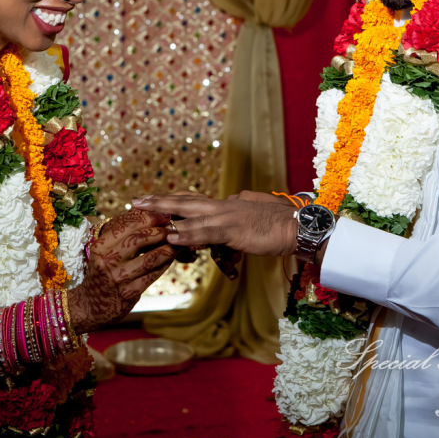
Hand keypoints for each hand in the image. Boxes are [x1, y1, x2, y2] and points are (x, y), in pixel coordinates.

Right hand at [68, 208, 174, 331]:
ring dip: (167, 249)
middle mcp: (107, 261)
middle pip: (139, 240)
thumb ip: (122, 232)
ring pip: (150, 259)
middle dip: (160, 231)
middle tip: (173, 228)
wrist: (90, 306)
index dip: (149, 218)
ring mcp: (118, 279)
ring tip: (177, 243)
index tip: (164, 214)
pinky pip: (152, 276)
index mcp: (100, 246)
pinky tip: (171, 258)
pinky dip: (165, 264)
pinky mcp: (128, 294)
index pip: (127, 226)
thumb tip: (146, 210)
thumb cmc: (102, 271)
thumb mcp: (104, 250)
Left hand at [133, 190, 298, 257]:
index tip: (156, 200)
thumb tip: (232, 214)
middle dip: (161, 201)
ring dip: (165, 212)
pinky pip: (206, 233)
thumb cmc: (282, 226)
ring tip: (144, 212)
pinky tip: (172, 237)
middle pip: (186, 201)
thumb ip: (240, 216)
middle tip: (137, 201)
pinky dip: (187, 234)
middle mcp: (225, 206)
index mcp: (230, 205)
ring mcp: (228, 216)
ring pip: (190, 213)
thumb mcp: (256, 220)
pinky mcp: (234, 231)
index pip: (197, 202)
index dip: (175, 201)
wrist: (300, 227)